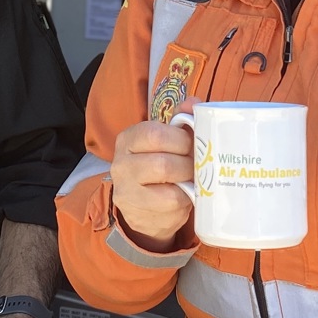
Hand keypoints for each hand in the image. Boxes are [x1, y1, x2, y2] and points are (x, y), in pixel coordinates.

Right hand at [110, 118, 194, 249]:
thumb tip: (194, 102)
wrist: (144, 210)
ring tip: (191, 180)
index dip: (180, 139)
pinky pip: (172, 206)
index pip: (154, 134)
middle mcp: (121, 165)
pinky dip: (185, 201)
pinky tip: (183, 197)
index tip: (191, 145)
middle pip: (163, 163)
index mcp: (127, 140)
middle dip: (188, 164)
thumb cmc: (159, 169)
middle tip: (196, 165)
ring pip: (168, 187)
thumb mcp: (166, 142)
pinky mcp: (137, 215)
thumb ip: (179, 121)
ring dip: (188, 182)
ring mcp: (126, 192)